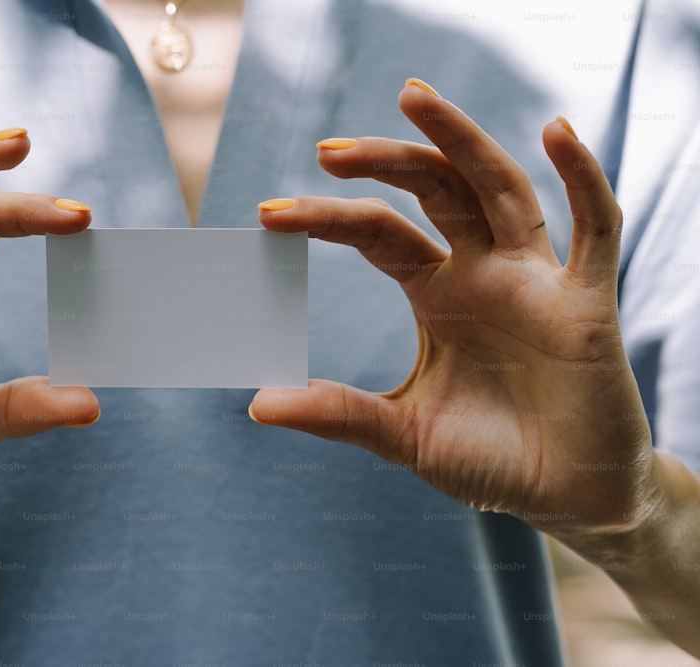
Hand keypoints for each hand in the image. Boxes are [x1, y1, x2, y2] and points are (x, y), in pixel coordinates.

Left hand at [251, 80, 656, 537]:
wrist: (564, 497)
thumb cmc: (489, 458)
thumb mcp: (402, 434)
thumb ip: (338, 412)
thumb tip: (256, 403)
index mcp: (437, 293)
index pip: (377, 234)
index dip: (326, 219)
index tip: (267, 215)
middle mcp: (481, 273)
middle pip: (433, 192)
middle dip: (384, 162)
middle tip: (325, 151)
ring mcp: (533, 280)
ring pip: (498, 188)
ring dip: (459, 140)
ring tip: (413, 97)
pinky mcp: (585, 302)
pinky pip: (593, 227)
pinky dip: (582, 177)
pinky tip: (555, 133)